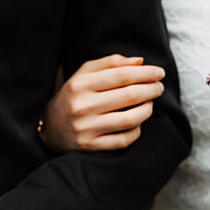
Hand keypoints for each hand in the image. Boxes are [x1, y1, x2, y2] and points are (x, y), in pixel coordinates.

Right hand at [41, 54, 164, 151]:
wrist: (49, 130)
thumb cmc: (72, 97)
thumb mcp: (83, 75)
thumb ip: (110, 63)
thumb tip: (140, 61)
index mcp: (80, 84)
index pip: (122, 75)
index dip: (145, 73)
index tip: (159, 72)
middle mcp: (82, 106)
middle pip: (129, 96)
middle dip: (151, 89)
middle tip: (159, 87)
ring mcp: (87, 129)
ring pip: (130, 119)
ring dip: (147, 109)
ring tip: (150, 103)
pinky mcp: (91, 147)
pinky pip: (124, 139)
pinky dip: (137, 130)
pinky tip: (138, 122)